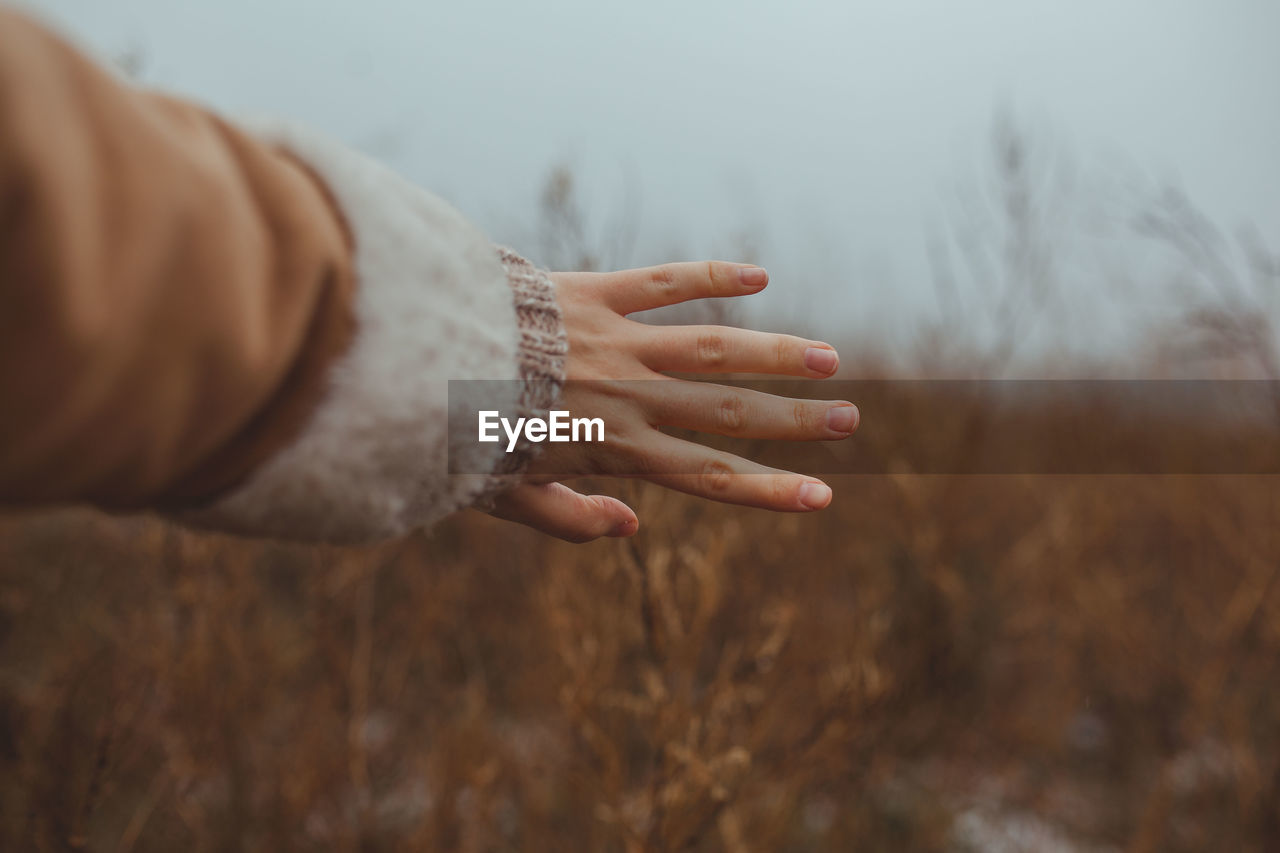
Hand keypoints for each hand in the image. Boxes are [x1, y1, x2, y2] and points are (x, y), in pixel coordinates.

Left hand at [489, 261, 857, 541]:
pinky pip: (663, 282)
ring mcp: (616, 343)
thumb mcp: (503, 498)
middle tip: (848, 421)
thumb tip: (631, 528)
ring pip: (713, 348)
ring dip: (775, 352)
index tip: (822, 497)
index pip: (708, 477)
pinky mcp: (593, 294)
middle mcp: (627, 397)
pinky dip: (712, 276)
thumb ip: (568, 520)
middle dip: (794, 421)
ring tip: (830, 357)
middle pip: (729, 412)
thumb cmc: (454, 436)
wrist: (412, 364)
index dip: (769, 490)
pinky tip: (760, 275)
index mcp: (611, 450)